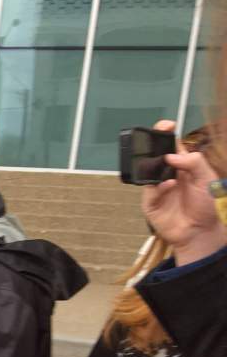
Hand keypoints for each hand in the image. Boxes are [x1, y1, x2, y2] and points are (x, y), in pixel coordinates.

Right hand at [142, 120, 226, 262]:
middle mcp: (167, 175)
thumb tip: (172, 154)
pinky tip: (168, 186)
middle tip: (158, 134)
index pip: (172, 146)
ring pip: (148, 172)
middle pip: (155, 155)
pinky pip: (149, 191)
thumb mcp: (207, 178)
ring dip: (155, 166)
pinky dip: (158, 187)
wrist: (201, 231)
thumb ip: (194, 162)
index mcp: (182, 166)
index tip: (167, 125)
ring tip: (166, 163)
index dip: (167, 134)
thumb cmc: (207, 205)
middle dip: (153, 145)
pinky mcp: (150, 203)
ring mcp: (157, 188)